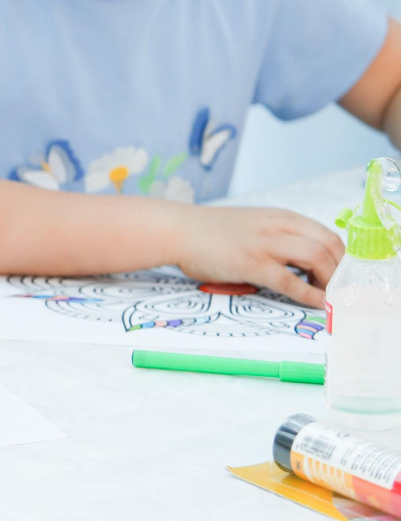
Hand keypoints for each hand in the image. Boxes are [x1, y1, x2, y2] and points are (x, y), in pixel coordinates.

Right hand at [174, 205, 343, 305]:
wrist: (177, 229)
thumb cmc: (211, 231)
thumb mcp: (254, 224)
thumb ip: (278, 236)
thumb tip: (303, 262)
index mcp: (281, 217)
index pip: (328, 234)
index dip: (342, 257)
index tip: (342, 275)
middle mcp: (279, 226)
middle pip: (330, 245)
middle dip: (342, 271)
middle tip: (338, 289)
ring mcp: (266, 244)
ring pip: (318, 259)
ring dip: (330, 281)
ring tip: (327, 295)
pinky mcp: (252, 264)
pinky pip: (291, 282)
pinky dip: (310, 295)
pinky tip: (318, 303)